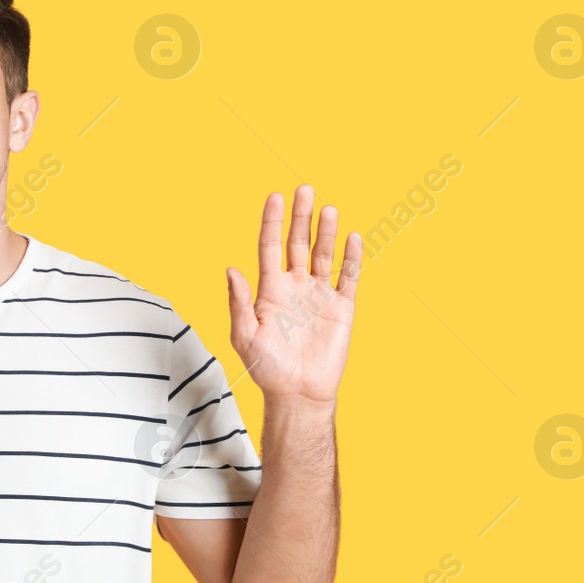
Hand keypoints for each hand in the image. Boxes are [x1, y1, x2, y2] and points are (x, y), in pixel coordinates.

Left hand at [226, 185, 361, 409]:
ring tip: (329, 208)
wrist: (298, 393)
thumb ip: (238, 302)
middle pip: (298, 243)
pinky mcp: (342, 308)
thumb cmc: (267, 368)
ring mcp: (319, 295)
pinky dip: (352, 257)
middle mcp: (295, 286)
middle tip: (305, 189)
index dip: (272, 221)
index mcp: (270, 289)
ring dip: (327, 232)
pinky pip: (348, 277)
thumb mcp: (244, 335)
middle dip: (301, 216)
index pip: (270, 245)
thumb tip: (230, 269)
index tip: (274, 196)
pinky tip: (353, 237)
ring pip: (324, 254)